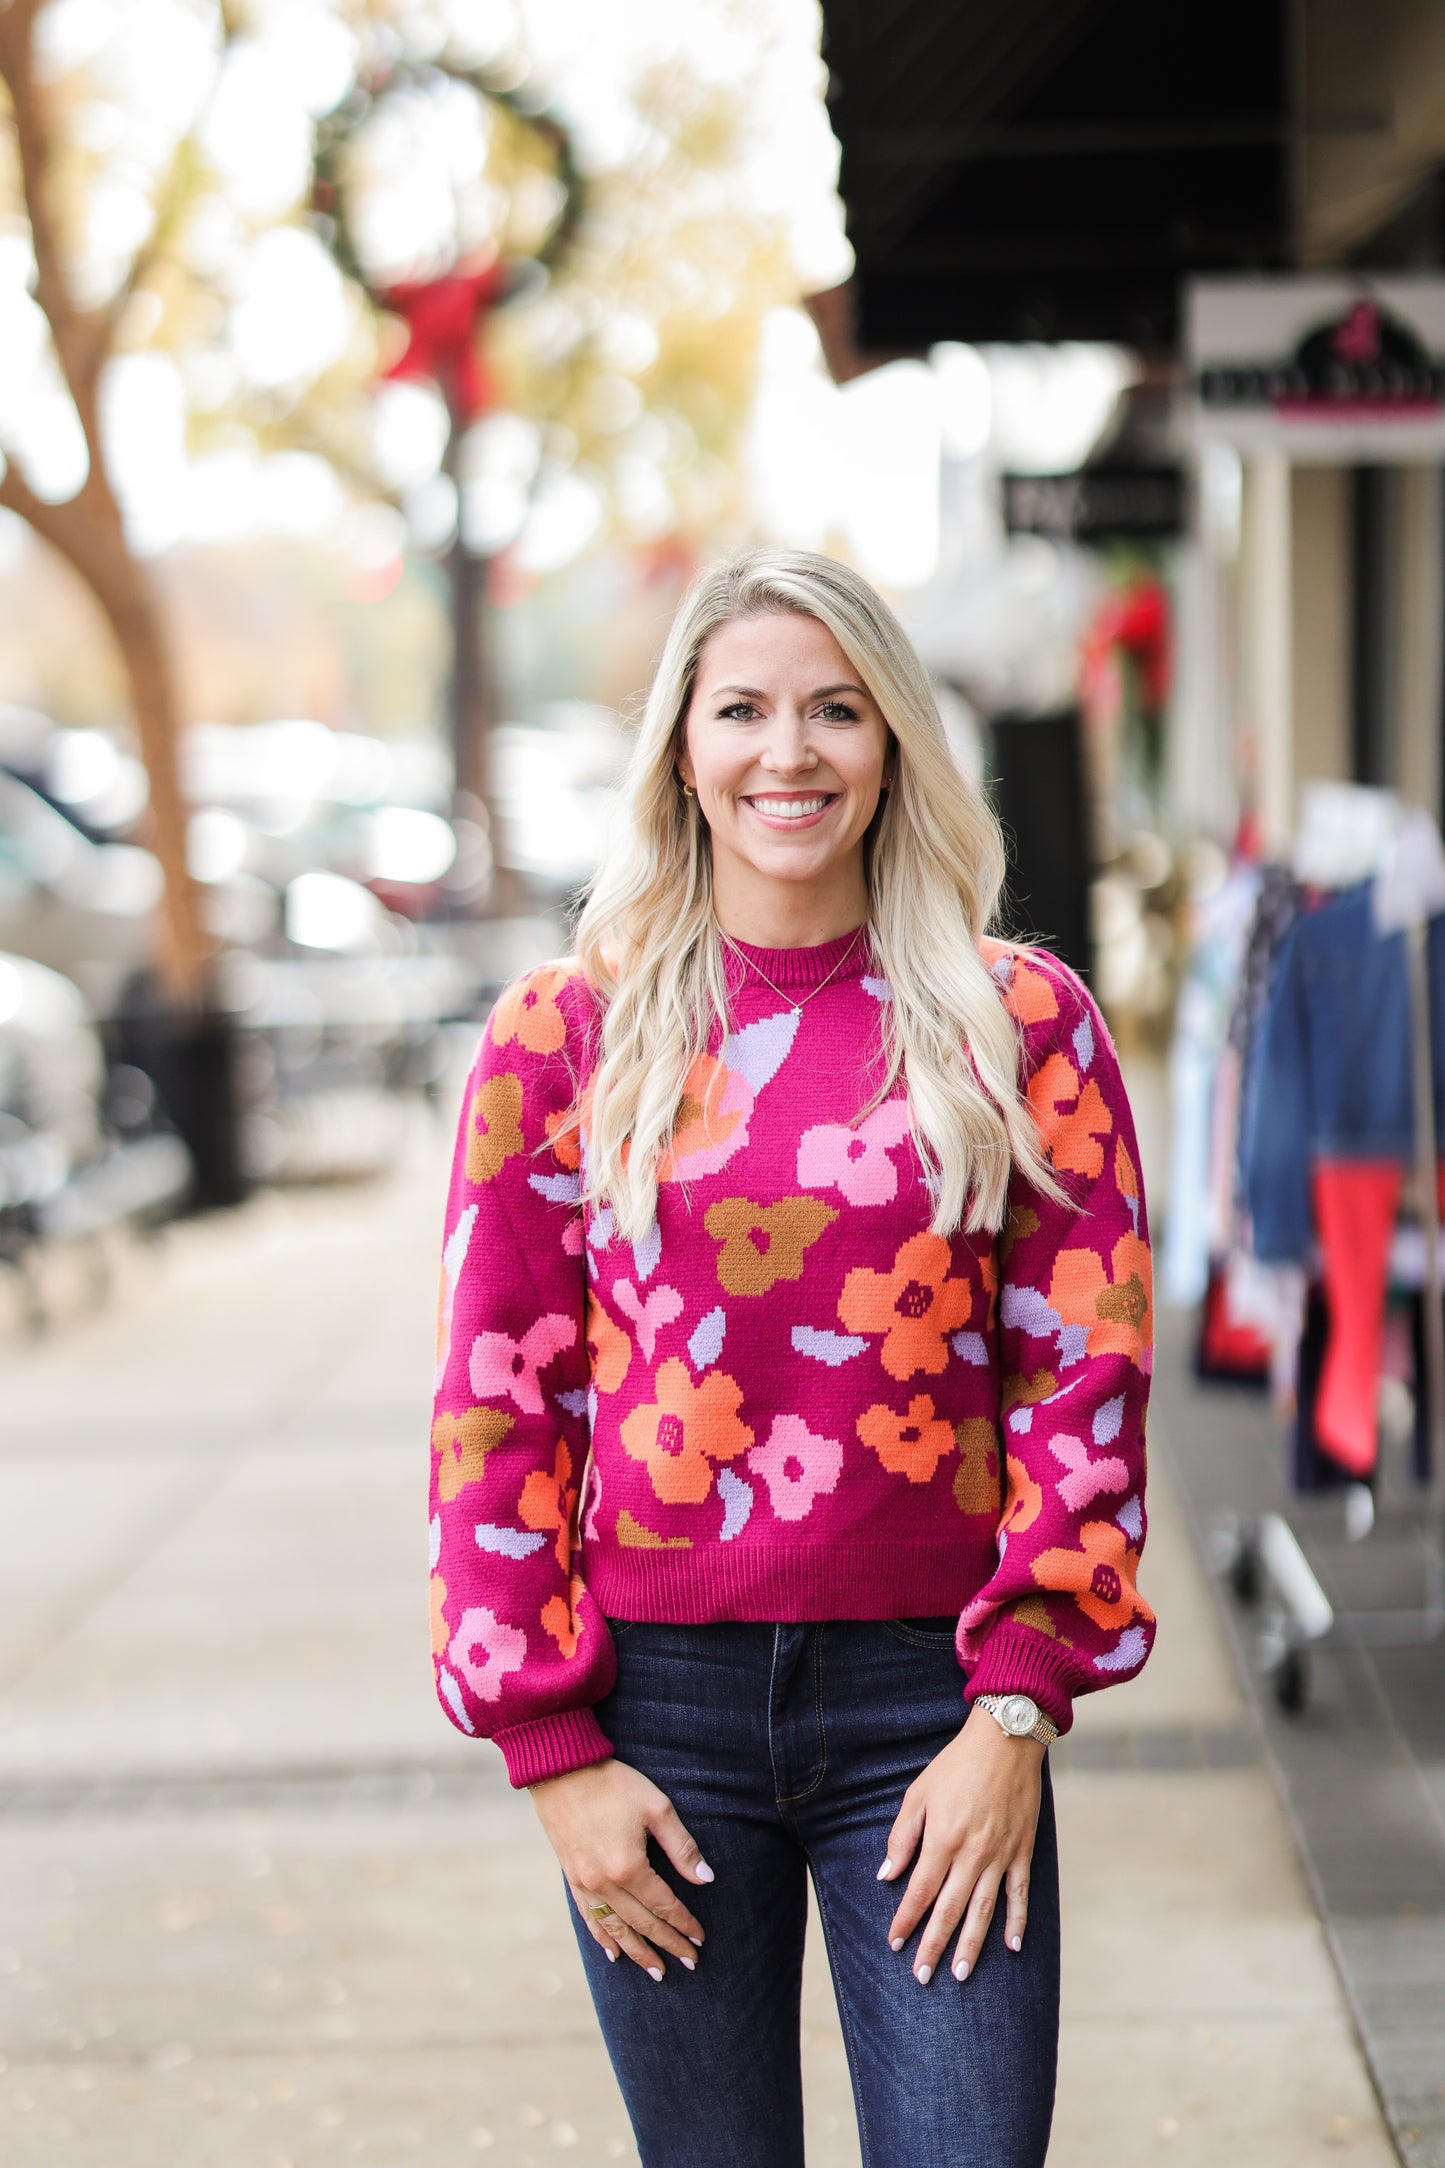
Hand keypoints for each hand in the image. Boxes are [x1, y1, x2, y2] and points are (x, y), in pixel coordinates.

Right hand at [530, 1757, 712, 1980]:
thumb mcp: (656, 1807)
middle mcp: (605, 1884)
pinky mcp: (571, 1877)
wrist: (561, 1769)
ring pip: (615, 1929)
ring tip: (656, 1971)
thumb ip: (682, 1847)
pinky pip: (590, 1918)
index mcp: (629, 1867)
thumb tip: (706, 1878)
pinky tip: (614, 1953)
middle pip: (642, 1924)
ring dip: (638, 1952)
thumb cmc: (613, 1783)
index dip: (684, 1924)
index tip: (701, 1939)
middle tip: (689, 1963)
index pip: (664, 1906)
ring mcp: (585, 1884)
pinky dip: (603, 1938)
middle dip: (667, 1944)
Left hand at [878, 1708, 1043, 1984]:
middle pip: (949, 1911)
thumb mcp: (918, 1794)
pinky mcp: (1022, 1852)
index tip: (894, 1943)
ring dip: (970, 1946)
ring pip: (983, 1912)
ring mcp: (1001, 1856)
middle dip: (933, 1946)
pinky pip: (1019, 1895)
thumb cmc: (956, 1766)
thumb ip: (901, 1837)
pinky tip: (1011, 1947)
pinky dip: (1017, 1922)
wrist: (1005, 1741)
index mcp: (942, 1839)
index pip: (919, 1892)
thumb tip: (886, 1875)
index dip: (905, 1920)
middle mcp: (972, 1854)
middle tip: (922, 1977)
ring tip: (959, 1974)